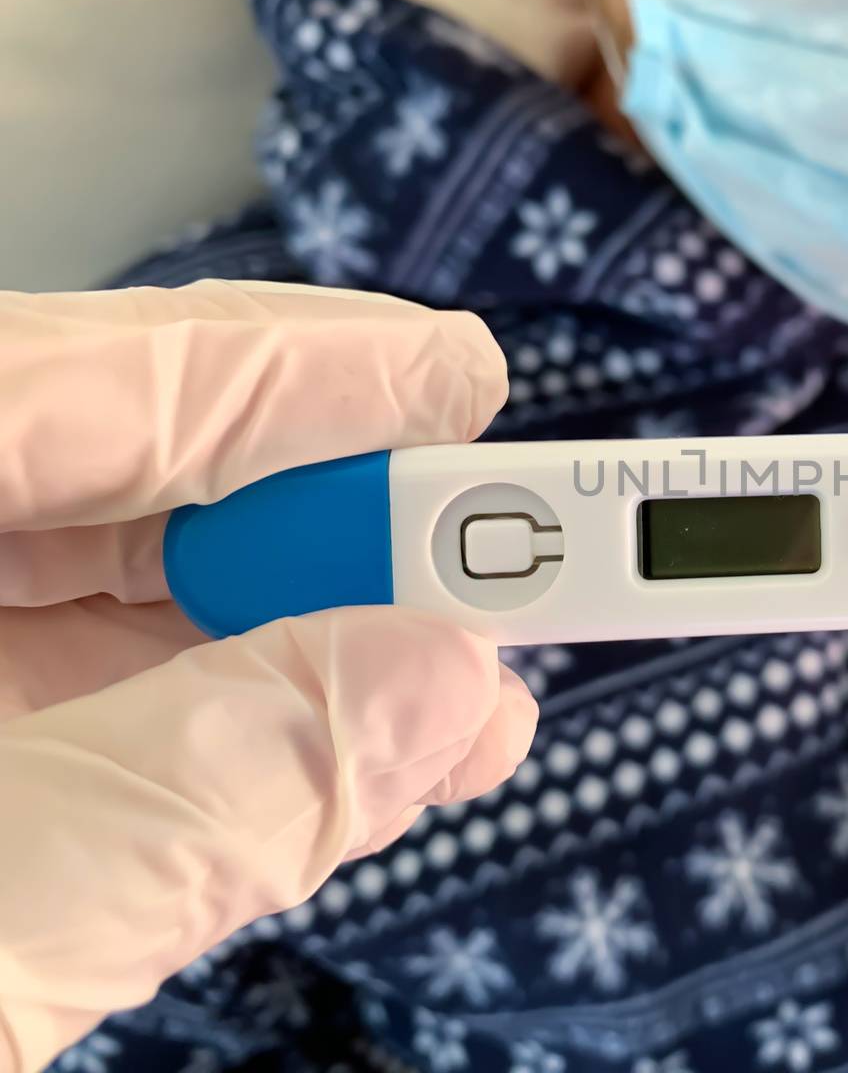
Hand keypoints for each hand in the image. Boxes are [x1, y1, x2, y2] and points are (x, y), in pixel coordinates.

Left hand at [0, 281, 537, 1072]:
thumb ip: (195, 800)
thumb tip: (445, 686)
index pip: (48, 385)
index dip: (283, 371)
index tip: (460, 386)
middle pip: (68, 469)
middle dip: (300, 517)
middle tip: (479, 555)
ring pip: (66, 585)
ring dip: (273, 632)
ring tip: (438, 674)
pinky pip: (42, 689)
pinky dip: (193, 716)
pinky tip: (315, 735)